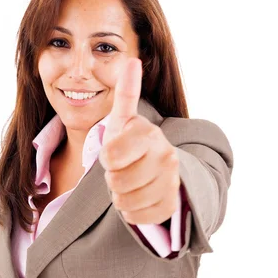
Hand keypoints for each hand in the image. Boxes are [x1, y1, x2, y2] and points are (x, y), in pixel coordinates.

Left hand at [99, 58, 179, 224]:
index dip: (106, 159)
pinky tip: (138, 198)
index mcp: (148, 133)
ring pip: (127, 202)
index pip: (110, 157)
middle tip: (123, 170)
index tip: (114, 152)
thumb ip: (126, 93)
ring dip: (121, 197)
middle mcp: (166, 155)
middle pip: (117, 182)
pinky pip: (139, 217)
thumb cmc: (131, 143)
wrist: (155, 169)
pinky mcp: (172, 204)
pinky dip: (132, 213)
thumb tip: (132, 60)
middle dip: (113, 178)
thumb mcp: (123, 119)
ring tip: (130, 183)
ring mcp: (172, 181)